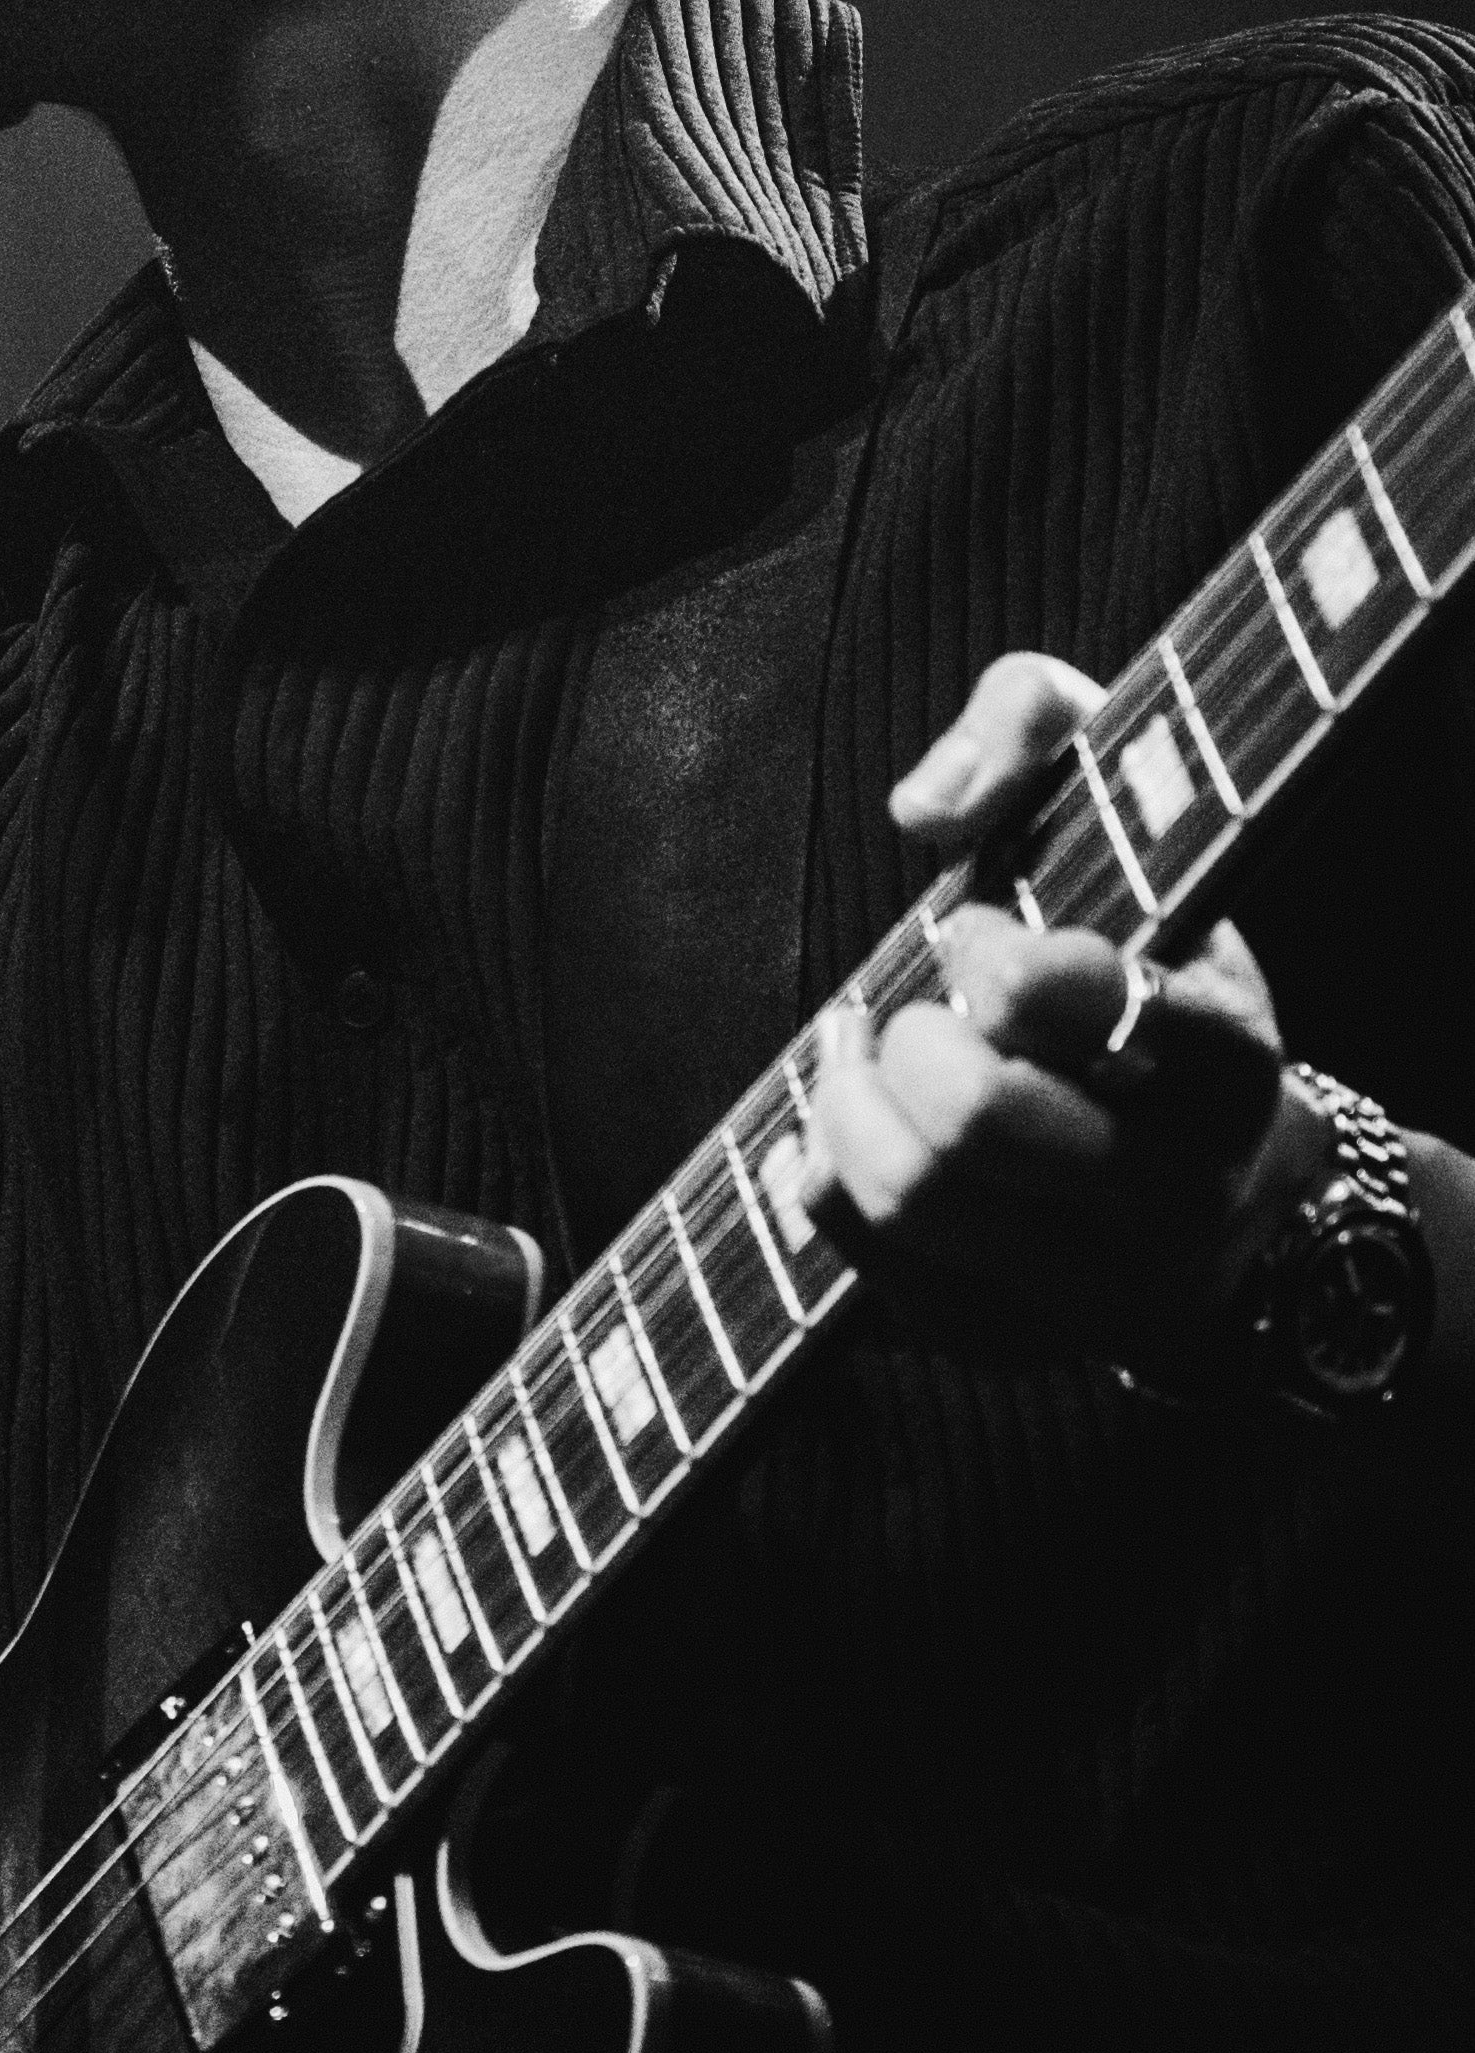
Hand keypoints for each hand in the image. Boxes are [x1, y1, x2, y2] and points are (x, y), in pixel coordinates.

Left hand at [783, 652, 1328, 1363]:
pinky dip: (824, 1184)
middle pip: (979, 1117)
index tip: (979, 941)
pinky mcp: (1018, 1337)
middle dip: (906, 1045)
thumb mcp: (1129, 791)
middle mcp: (1179, 1181)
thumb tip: (923, 810)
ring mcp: (1101, 1278)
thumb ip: (1031, 715)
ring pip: (915, 1200)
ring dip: (845, 1107)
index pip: (1082, 999)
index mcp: (1224, 1048)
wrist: (1228, 1173)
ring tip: (857, 1055)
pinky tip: (835, 1132)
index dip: (996, 958)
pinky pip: (874, 1273)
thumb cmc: (1146, 944)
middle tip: (903, 1014)